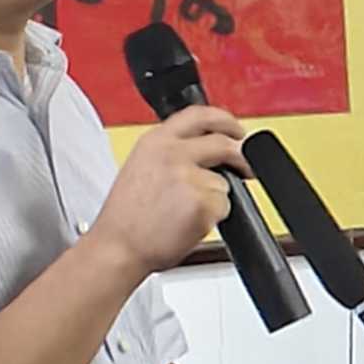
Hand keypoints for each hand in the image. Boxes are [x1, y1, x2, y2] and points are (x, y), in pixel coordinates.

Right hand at [92, 104, 245, 277]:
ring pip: (224, 182)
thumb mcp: (141, 167)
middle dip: (241, 156)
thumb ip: (172, 152)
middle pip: (224, 144)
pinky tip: (188, 223)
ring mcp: (189, 177)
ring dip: (215, 198)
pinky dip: (213, 218)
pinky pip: (224, 207)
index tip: (236, 130)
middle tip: (245, 168)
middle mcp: (173, 153)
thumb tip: (206, 149)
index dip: (225, 121)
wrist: (117, 247)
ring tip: (184, 212)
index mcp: (156, 141)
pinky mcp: (202, 202)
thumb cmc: (126, 218)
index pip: (199, 115)